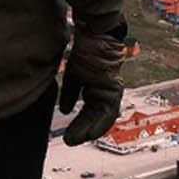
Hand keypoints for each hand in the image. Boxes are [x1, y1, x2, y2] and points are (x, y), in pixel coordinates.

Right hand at [60, 25, 128, 145]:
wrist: (95, 36)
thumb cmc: (85, 51)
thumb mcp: (73, 76)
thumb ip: (70, 94)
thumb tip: (64, 110)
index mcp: (97, 89)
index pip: (90, 111)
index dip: (81, 124)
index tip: (70, 136)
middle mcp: (106, 92)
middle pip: (96, 117)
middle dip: (83, 130)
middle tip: (70, 141)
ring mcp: (111, 91)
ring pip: (103, 117)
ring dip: (89, 130)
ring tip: (76, 140)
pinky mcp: (114, 89)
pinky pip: (108, 111)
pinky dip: (98, 123)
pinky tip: (88, 133)